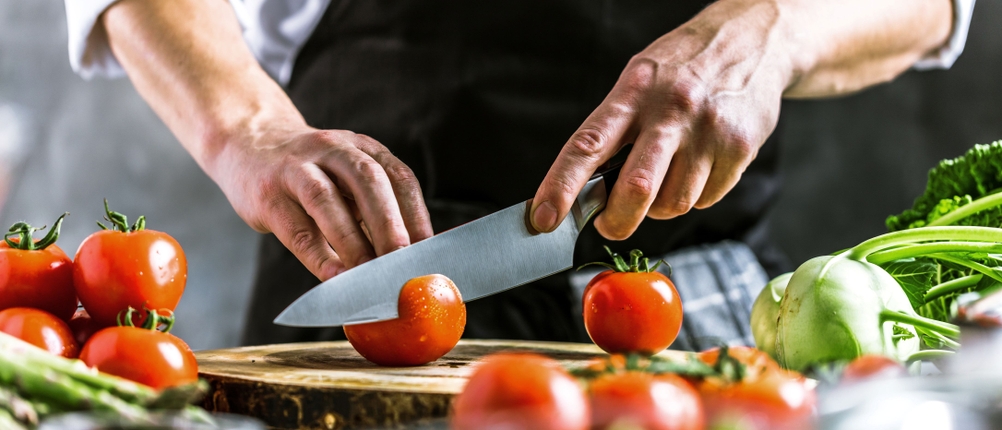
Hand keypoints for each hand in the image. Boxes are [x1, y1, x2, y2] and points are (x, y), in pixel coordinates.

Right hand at [213, 127, 432, 279]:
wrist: (247, 144)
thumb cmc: (310, 175)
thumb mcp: (346, 178)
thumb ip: (373, 212)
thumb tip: (407, 263)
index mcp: (363, 148)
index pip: (399, 178)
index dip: (417, 215)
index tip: (429, 253)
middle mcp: (333, 150)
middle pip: (367, 181)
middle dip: (389, 224)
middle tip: (403, 262)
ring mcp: (296, 168)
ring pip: (326, 200)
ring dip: (352, 241)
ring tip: (370, 276)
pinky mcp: (268, 194)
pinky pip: (296, 227)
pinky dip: (318, 256)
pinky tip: (334, 278)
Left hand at [531, 0, 790, 239]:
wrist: (752, 41)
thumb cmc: (682, 68)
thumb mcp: (638, 81)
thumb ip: (613, 131)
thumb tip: (583, 191)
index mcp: (633, 92)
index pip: (587, 145)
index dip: (560, 187)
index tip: (542, 218)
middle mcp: (670, 111)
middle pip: (636, 188)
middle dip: (617, 221)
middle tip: (609, 224)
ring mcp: (708, 131)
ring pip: (674, 203)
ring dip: (661, 207)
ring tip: (666, 176)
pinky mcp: (739, 148)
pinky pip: (706, 200)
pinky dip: (696, 197)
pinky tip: (698, 167)